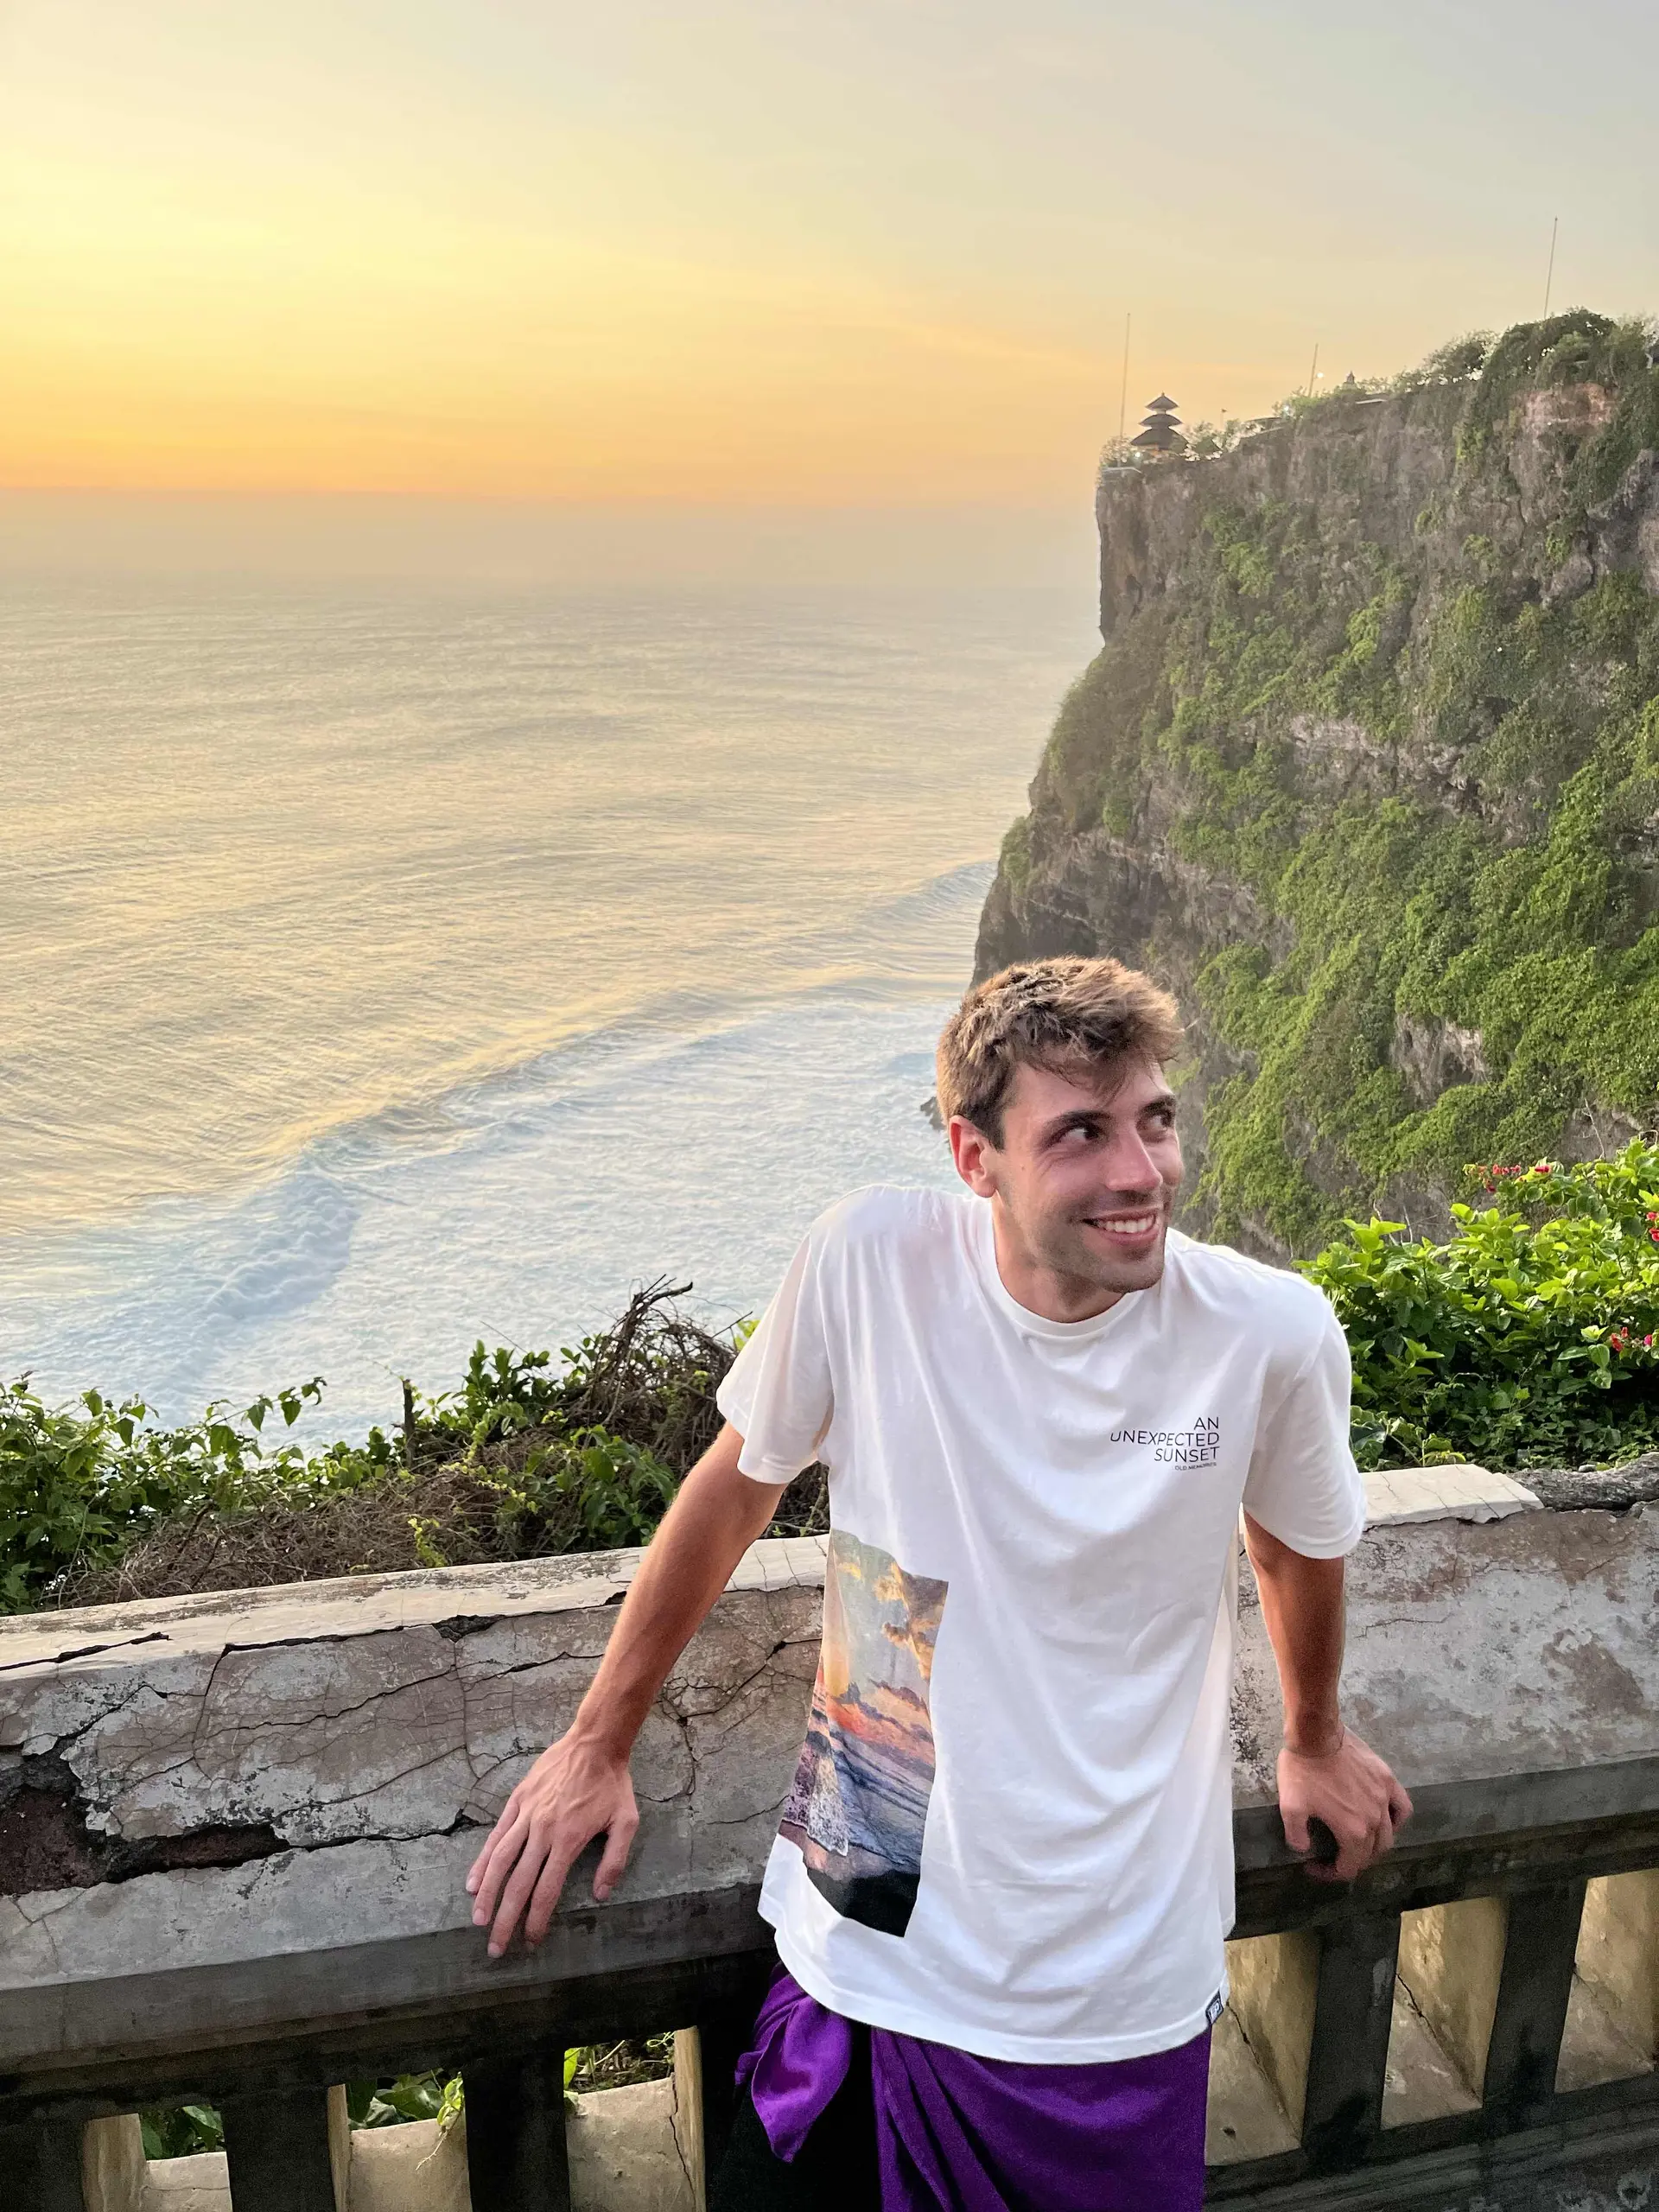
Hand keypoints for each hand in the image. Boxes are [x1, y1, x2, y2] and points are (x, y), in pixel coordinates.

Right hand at [465, 1730, 638, 1956]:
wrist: (594, 1742)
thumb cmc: (612, 1784)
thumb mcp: (626, 1821)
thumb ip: (614, 1860)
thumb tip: (600, 1895)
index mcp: (569, 1840)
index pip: (546, 1891)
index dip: (536, 1920)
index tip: (530, 1942)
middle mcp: (543, 1831)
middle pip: (518, 1884)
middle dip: (505, 1919)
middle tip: (495, 1948)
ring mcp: (527, 1815)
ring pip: (500, 1861)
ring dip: (487, 1894)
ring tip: (477, 1920)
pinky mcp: (517, 1800)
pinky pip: (496, 1835)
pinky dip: (483, 1860)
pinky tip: (473, 1882)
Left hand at [1278, 1727, 1411, 1883]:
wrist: (1316, 1734)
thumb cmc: (1302, 1770)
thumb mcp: (1289, 1806)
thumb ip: (1297, 1835)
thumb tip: (1303, 1849)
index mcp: (1352, 1830)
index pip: (1349, 1867)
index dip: (1331, 1873)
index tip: (1315, 1866)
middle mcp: (1375, 1819)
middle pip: (1370, 1854)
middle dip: (1352, 1862)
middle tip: (1334, 1856)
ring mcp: (1384, 1798)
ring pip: (1389, 1835)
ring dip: (1374, 1846)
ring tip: (1358, 1843)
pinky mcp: (1388, 1779)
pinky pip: (1402, 1807)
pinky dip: (1397, 1820)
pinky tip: (1386, 1820)